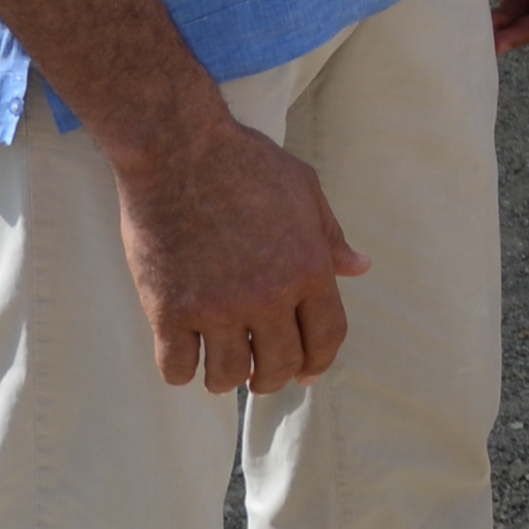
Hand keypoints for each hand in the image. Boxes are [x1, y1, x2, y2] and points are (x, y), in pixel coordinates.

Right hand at [106, 116, 371, 392]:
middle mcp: (268, 295)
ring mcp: (216, 307)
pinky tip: (183, 353)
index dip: (319, 362)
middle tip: (259, 374)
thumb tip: (360, 267)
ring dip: (225, 378)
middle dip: (272, 377)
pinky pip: (177, 368)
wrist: (178, 149)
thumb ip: (330, 236)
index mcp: (308, 268)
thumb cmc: (244, 163)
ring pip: (226, 376)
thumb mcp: (304, 190)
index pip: (327, 337)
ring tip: (221, 365)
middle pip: (279, 366)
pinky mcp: (168, 310)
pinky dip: (181, 369)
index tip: (307, 373)